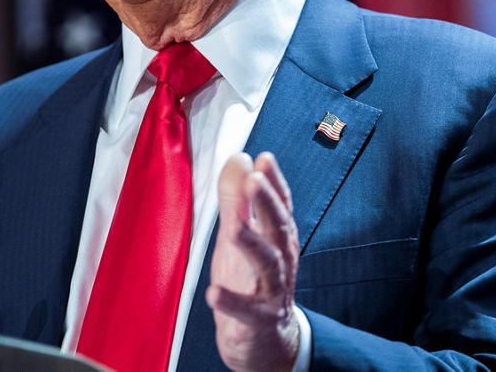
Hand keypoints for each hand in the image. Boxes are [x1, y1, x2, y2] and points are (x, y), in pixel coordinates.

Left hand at [206, 152, 300, 371]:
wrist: (264, 339)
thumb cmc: (250, 279)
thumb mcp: (240, 234)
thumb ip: (236, 198)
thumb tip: (240, 158)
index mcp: (277, 237)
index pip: (280, 204)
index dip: (274, 181)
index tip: (264, 157)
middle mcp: (281, 260)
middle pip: (278, 227)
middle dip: (267, 203)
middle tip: (254, 180)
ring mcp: (273, 290)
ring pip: (267, 264)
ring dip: (251, 243)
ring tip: (232, 227)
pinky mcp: (260, 319)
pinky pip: (247, 311)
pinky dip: (232, 301)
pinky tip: (213, 292)